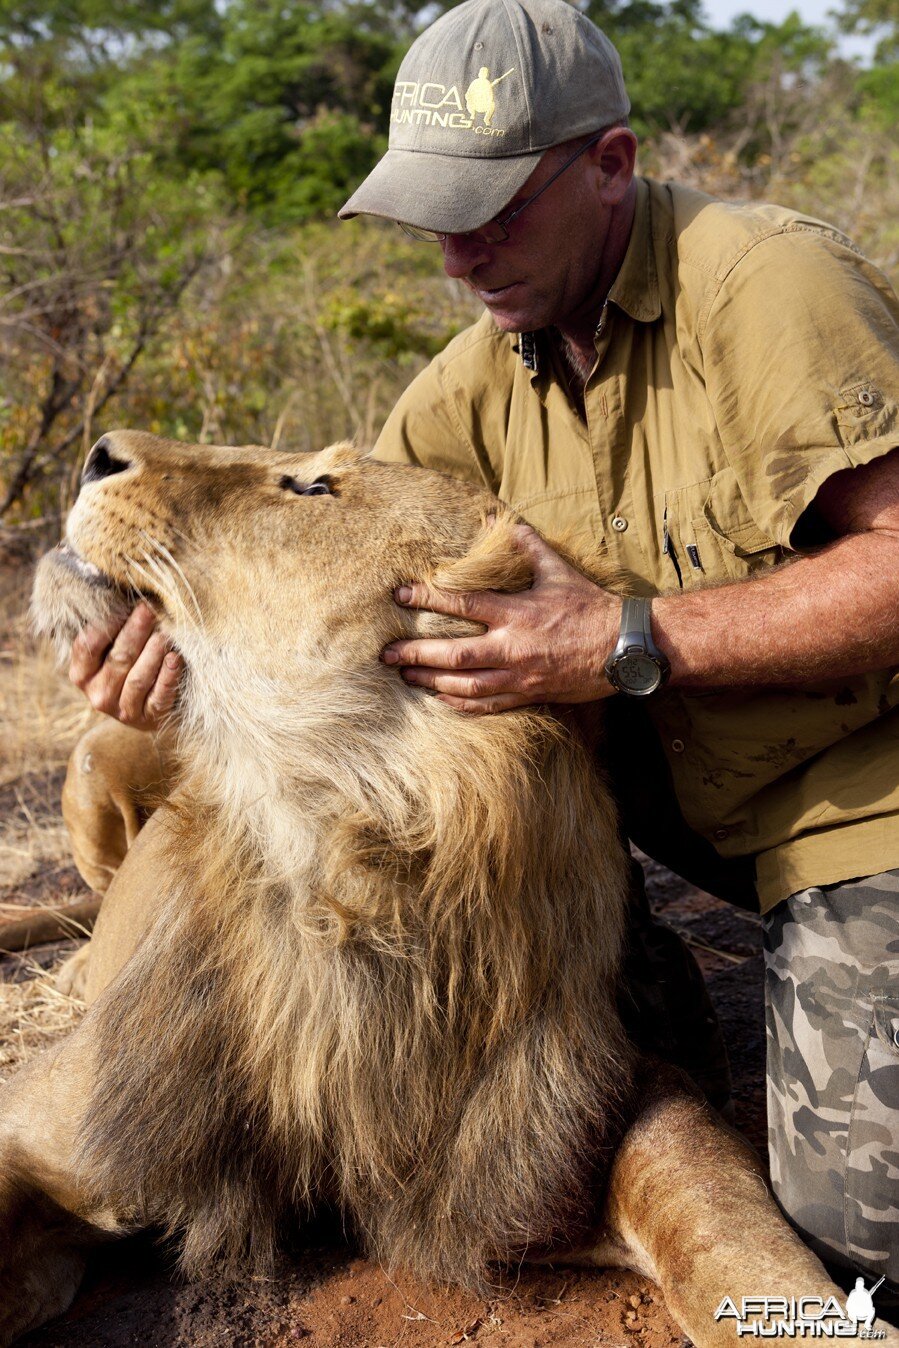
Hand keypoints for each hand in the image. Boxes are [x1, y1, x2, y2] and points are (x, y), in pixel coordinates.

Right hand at [69, 602, 182, 730]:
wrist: (148, 708)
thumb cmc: (128, 665)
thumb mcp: (110, 649)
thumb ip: (111, 628)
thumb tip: (122, 590)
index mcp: (81, 674)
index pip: (87, 646)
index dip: (105, 624)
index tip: (124, 604)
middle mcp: (98, 694)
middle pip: (117, 659)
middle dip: (135, 632)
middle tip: (149, 610)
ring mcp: (123, 710)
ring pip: (138, 678)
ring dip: (153, 653)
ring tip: (165, 633)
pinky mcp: (149, 719)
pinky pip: (159, 697)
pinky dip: (168, 677)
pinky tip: (176, 659)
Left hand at [382, 525, 619, 712]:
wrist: (624, 647)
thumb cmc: (591, 606)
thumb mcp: (558, 570)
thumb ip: (528, 546)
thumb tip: (504, 519)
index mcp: (516, 613)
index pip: (461, 605)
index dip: (427, 599)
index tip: (400, 596)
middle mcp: (513, 647)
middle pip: (453, 654)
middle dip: (415, 653)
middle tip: (385, 653)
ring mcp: (520, 675)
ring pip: (465, 684)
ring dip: (430, 680)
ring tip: (405, 675)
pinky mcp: (530, 694)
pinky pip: (488, 705)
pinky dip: (461, 703)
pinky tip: (440, 698)